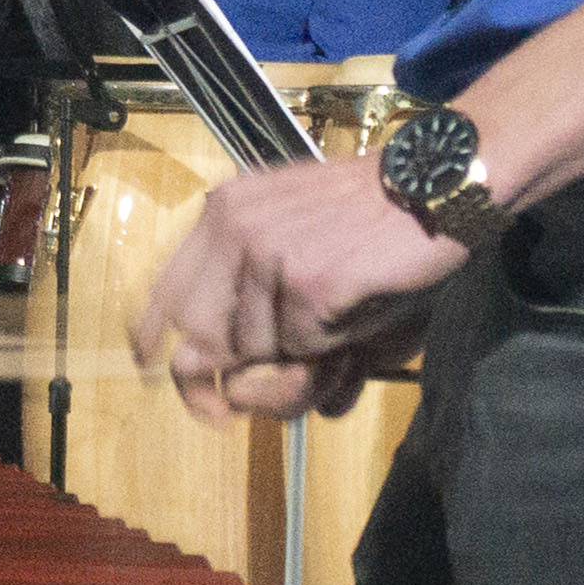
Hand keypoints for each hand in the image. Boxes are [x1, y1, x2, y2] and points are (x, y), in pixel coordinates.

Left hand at [133, 158, 462, 426]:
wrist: (435, 185)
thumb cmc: (374, 214)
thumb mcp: (294, 227)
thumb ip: (249, 277)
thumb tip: (216, 359)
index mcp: (228, 209)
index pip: (169, 284)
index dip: (152, 332)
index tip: (148, 363)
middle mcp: (237, 227)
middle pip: (201, 334)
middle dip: (223, 374)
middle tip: (236, 400)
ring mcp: (269, 256)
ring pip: (257, 352)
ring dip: (296, 356)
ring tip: (339, 317)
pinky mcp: (307, 287)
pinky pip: (302, 350)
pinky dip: (332, 345)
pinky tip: (357, 307)